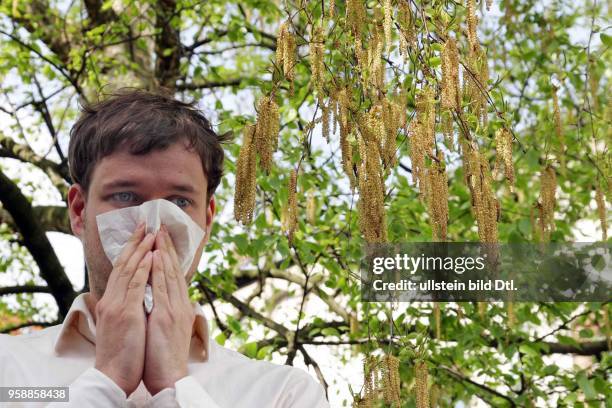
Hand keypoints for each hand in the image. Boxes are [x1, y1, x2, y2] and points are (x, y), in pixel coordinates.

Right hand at [94, 222, 154, 394]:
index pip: (122, 270)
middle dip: (136, 242)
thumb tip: (135, 296)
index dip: (132, 250)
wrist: (113, 375)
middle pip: (124, 264)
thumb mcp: (122, 325)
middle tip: (145, 222)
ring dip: (141, 249)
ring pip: (129, 270)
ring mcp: (117, 305)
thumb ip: (126, 307)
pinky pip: (136, 286)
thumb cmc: (121, 353)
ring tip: (151, 232)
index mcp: (111, 302)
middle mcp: (112, 300)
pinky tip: (151, 256)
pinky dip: (144, 268)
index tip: (141, 234)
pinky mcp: (125, 313)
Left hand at [143, 224, 194, 394]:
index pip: (175, 276)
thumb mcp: (168, 330)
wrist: (170, 378)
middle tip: (161, 226)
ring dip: (163, 251)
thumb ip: (166, 311)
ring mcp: (175, 309)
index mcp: (180, 308)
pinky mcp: (167, 316)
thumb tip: (160, 299)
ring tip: (158, 233)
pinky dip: (159, 269)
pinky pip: (162, 288)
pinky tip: (156, 255)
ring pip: (169, 274)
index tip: (163, 239)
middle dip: (167, 247)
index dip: (169, 256)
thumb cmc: (165, 358)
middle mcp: (180, 304)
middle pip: (174, 270)